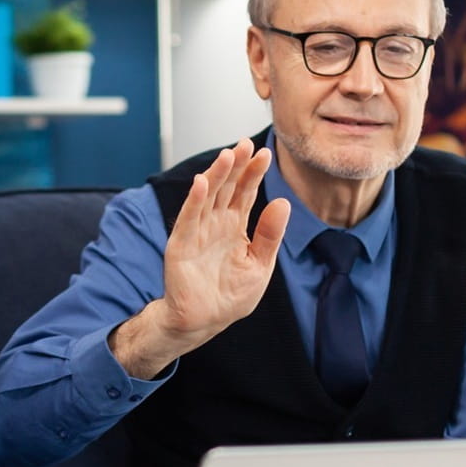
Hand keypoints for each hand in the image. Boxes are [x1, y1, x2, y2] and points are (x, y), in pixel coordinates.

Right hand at [111, 142, 289, 377]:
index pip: (245, 192)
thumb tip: (283, 202)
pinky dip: (194, 201)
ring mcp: (197, 232)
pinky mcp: (182, 245)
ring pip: (207, 197)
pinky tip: (202, 183)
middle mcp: (215, 223)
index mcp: (235, 226)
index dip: (254, 173)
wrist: (205, 322)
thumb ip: (270, 235)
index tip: (265, 154)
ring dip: (216, 175)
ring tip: (228, 156)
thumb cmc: (230, 296)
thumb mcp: (260, 265)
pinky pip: (188, 219)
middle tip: (245, 144)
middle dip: (236, 166)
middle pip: (226, 187)